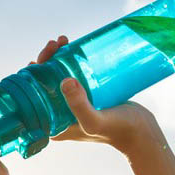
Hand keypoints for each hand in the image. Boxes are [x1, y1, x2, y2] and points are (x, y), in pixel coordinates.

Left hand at [29, 35, 164, 154]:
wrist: (142, 133)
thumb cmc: (118, 130)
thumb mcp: (95, 121)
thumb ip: (79, 106)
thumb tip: (64, 81)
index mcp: (53, 125)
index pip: (33, 97)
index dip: (32, 76)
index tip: (41, 58)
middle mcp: (59, 116)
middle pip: (44, 84)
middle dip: (45, 61)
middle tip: (56, 44)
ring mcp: (73, 106)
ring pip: (58, 77)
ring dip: (57, 58)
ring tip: (63, 41)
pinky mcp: (87, 98)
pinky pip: (73, 76)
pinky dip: (70, 62)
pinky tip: (73, 48)